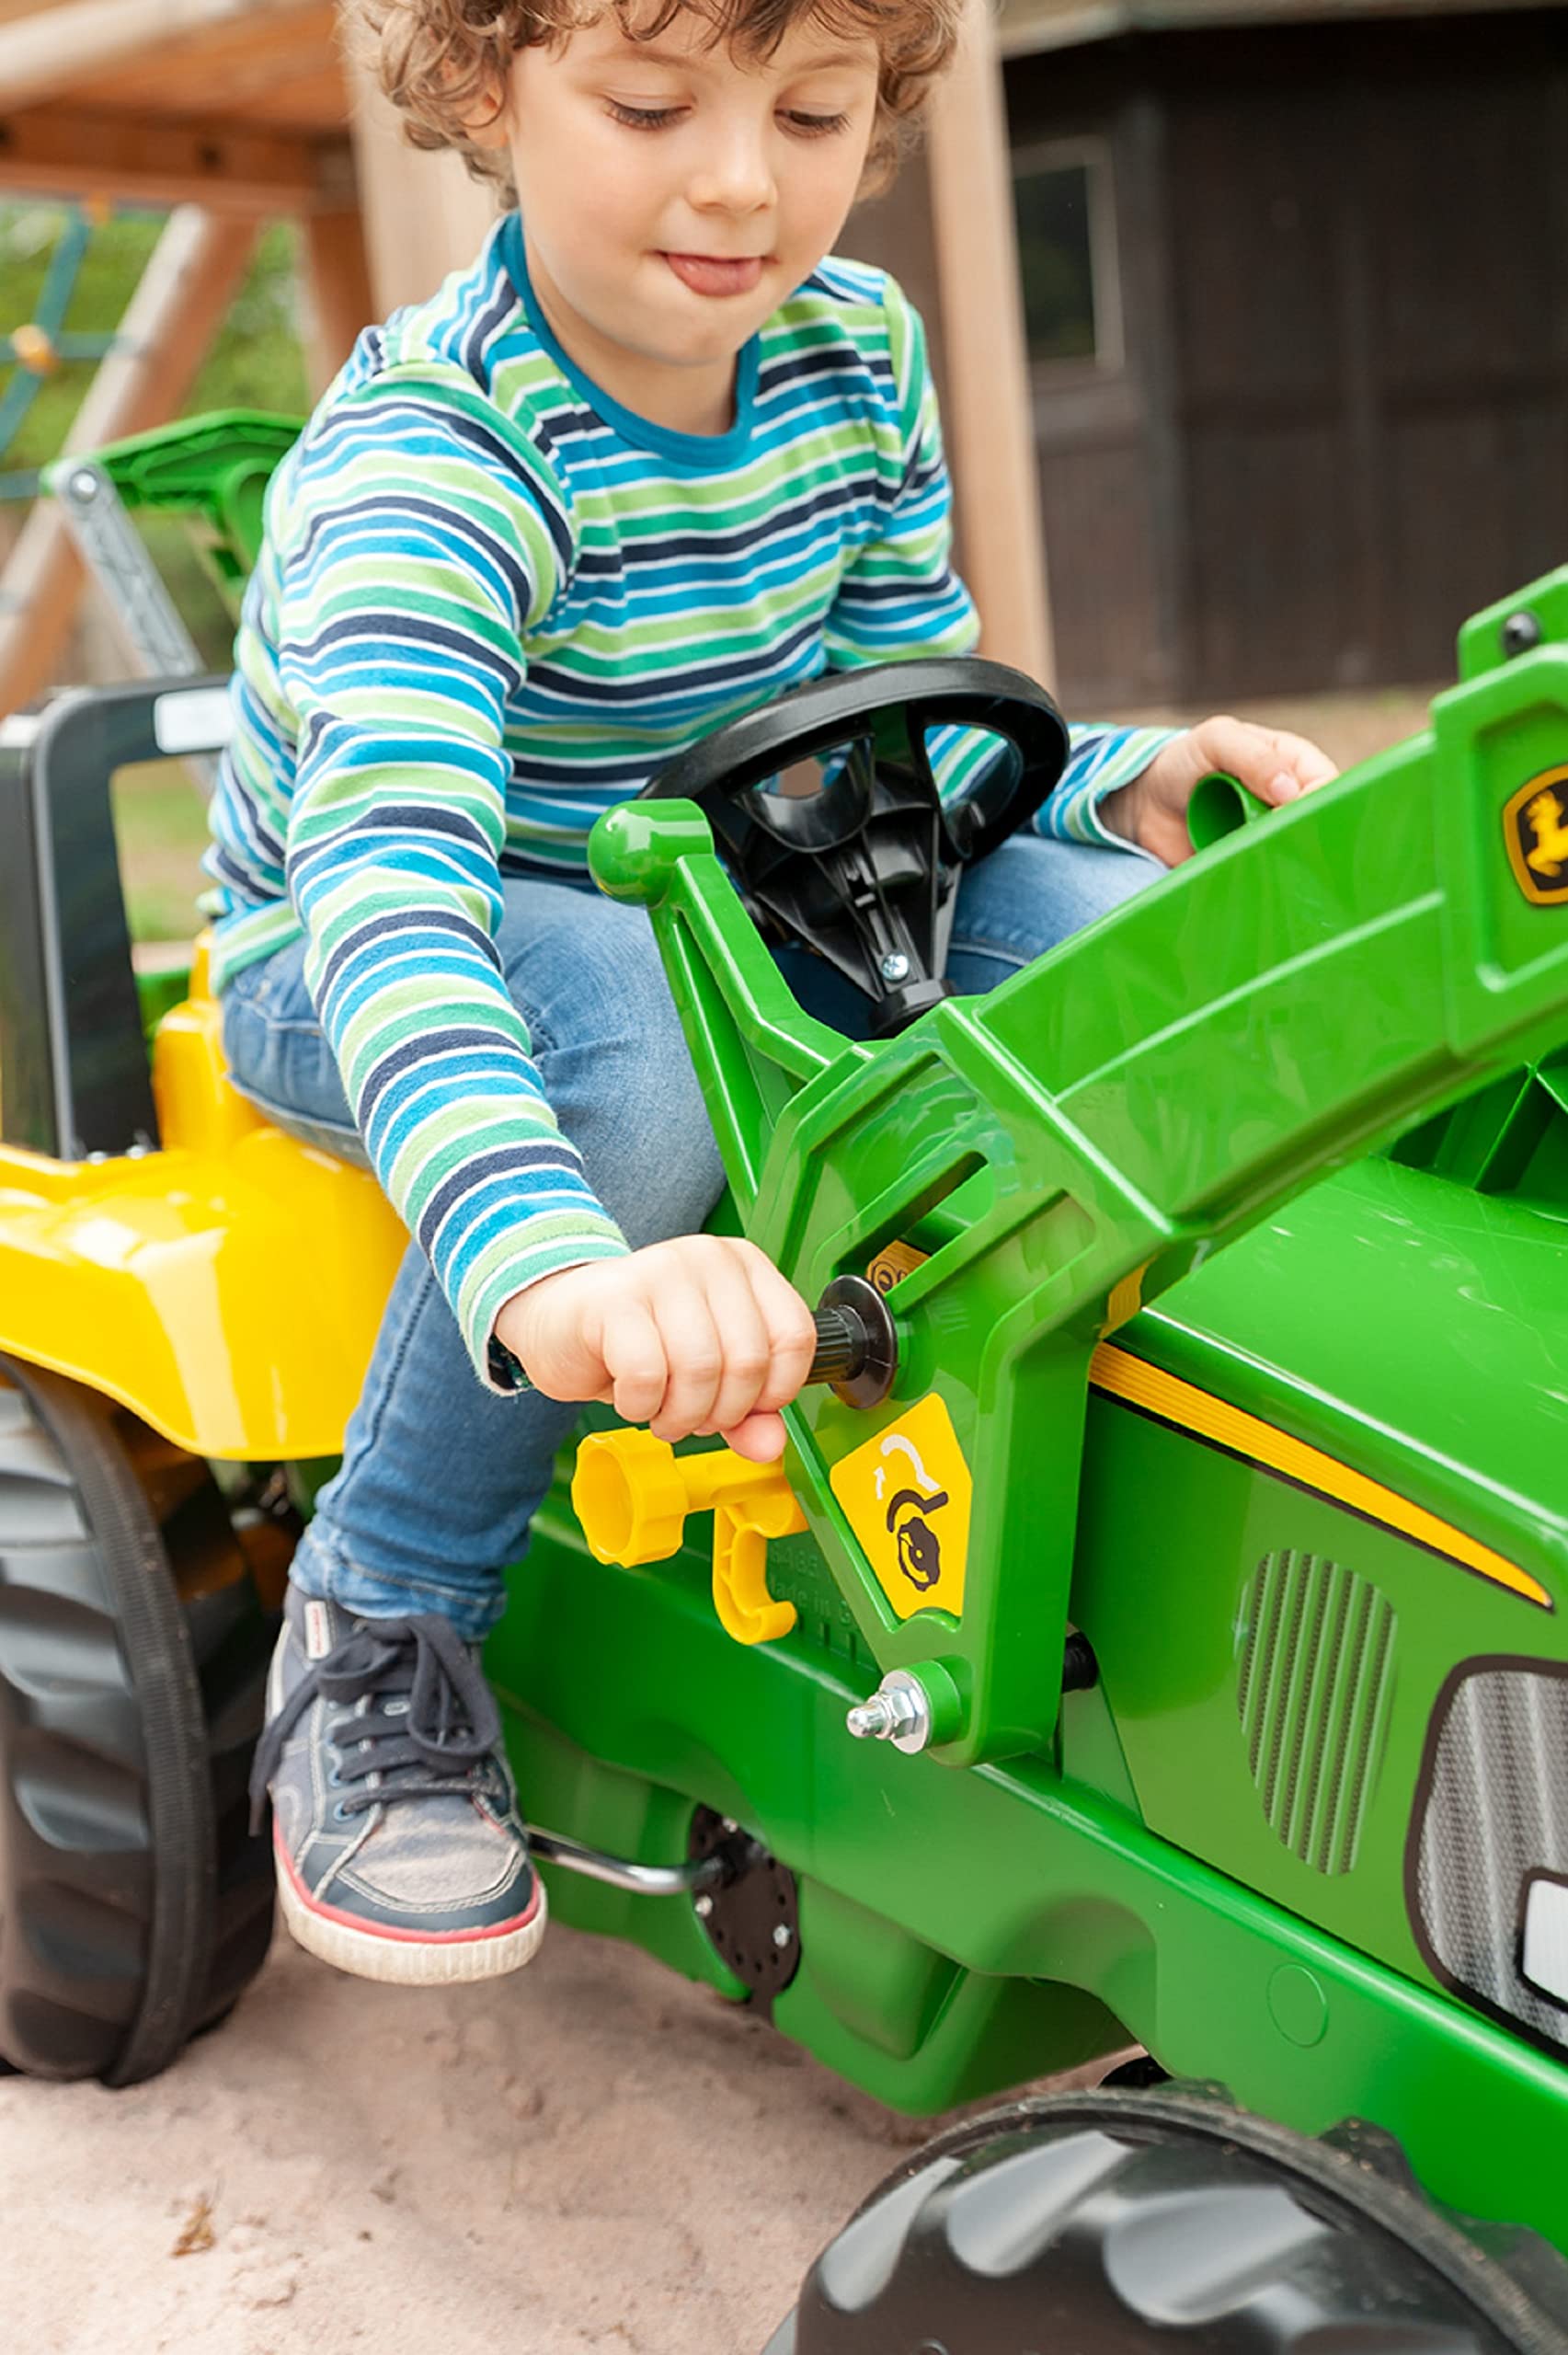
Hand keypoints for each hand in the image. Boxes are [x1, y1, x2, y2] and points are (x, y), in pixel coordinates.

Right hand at [493, 1236, 817, 1465]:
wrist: (555, 1321)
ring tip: (662, 1413)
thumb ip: (748, 1411)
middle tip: (693, 1417)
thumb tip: (770, 1445)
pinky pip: (648, 1375)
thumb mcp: (705, 1377)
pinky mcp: (615, 1298)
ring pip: (701, 1371)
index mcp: (744, 1267)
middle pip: (748, 1362)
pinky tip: (631, 1397)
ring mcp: (661, 1271)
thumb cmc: (637, 1342)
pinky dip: (641, 1406)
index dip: (776, 1392)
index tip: (746, 1408)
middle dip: (722, 1413)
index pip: (795, 1337)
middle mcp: (708, 1259)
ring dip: (681, 1415)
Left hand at [1099, 717, 1338, 867]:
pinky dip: (1260, 883)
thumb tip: (1290, 790)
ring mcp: (1271, 838)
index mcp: (1293, 765)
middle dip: (1303, 837)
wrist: (1141, 802)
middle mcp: (1289, 804)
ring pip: (1295, 856)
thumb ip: (1252, 757)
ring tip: (1257, 863)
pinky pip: (1266, 879)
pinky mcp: (1250, 866)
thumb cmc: (1184, 760)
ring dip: (1281, 863)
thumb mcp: (1216, 740)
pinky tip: (1247, 882)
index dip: (1316, 803)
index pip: (1326, 786)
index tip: (1289, 818)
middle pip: (1317, 825)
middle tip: (1275, 845)